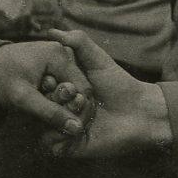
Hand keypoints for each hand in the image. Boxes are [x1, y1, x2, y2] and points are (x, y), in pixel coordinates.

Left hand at [0, 41, 92, 139]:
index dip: (78, 110)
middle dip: (69, 108)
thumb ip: (50, 112)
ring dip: (63, 103)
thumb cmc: (0, 78)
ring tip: (50, 118)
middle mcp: (63, 52)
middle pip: (78, 88)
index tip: (68, 127)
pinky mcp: (52, 62)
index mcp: (59, 56)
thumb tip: (76, 128)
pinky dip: (56, 96)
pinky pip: (62, 83)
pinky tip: (46, 107)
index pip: (83, 89)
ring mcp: (58, 56)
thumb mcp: (23, 98)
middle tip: (57, 126)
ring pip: (71, 87)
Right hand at [43, 30, 172, 157]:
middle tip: (73, 95)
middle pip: (39, 104)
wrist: (139, 113)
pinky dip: (59, 138)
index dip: (46, 81)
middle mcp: (60, 107)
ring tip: (81, 113)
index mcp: (63, 88)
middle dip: (55, 98)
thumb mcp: (97, 58)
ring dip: (58, 118)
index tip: (55, 79)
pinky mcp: (68, 146)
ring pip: (42, 125)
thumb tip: (51, 31)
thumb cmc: (119, 83)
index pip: (41, 85)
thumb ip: (77, 42)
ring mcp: (63, 127)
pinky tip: (78, 130)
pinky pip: (49, 144)